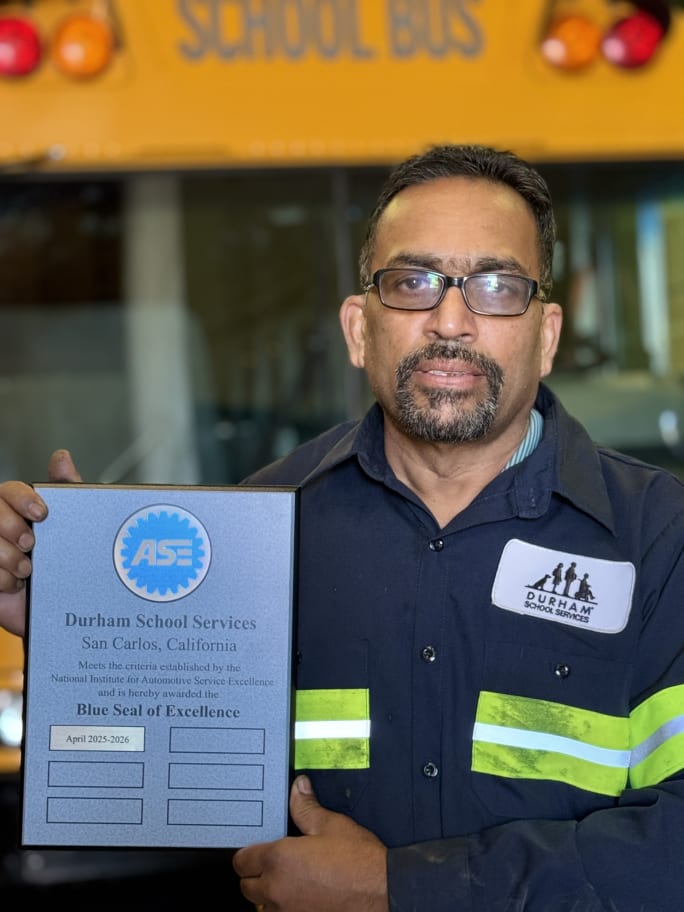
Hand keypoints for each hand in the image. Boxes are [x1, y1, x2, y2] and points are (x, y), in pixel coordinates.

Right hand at [0, 449, 80, 635]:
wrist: (62, 614)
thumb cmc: (67, 565)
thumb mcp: (73, 525)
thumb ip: (68, 491)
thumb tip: (60, 455)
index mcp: (20, 510)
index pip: (7, 490)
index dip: (21, 498)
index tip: (42, 513)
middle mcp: (1, 526)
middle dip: (9, 526)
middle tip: (31, 543)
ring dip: (6, 556)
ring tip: (28, 570)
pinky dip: (0, 578)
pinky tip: (16, 585)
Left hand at [233, 775, 387, 911]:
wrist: (384, 891)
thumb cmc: (359, 861)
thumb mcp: (330, 825)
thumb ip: (306, 808)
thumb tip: (297, 789)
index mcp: (279, 860)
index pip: (242, 861)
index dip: (248, 853)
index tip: (257, 850)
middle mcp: (277, 891)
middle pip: (247, 887)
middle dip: (256, 875)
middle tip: (275, 863)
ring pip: (262, 906)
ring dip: (269, 895)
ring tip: (290, 881)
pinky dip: (285, 908)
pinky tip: (303, 896)